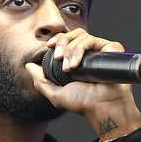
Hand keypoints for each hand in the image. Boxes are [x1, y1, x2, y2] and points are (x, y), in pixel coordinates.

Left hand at [24, 29, 140, 141]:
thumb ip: (40, 81)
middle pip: (73, 34)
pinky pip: (92, 40)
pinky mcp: (111, 49)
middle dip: (62, 43)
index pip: (67, 40)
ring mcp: (101, 51)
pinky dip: (80, 49)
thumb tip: (29, 66)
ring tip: (69, 68)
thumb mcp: (55, 94)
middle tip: (59, 59)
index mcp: (79, 60)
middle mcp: (90, 54)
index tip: (49, 46)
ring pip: (81, 36)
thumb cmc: (84, 104)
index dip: (58, 39)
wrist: (101, 107)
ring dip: (70, 50)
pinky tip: (77, 65)